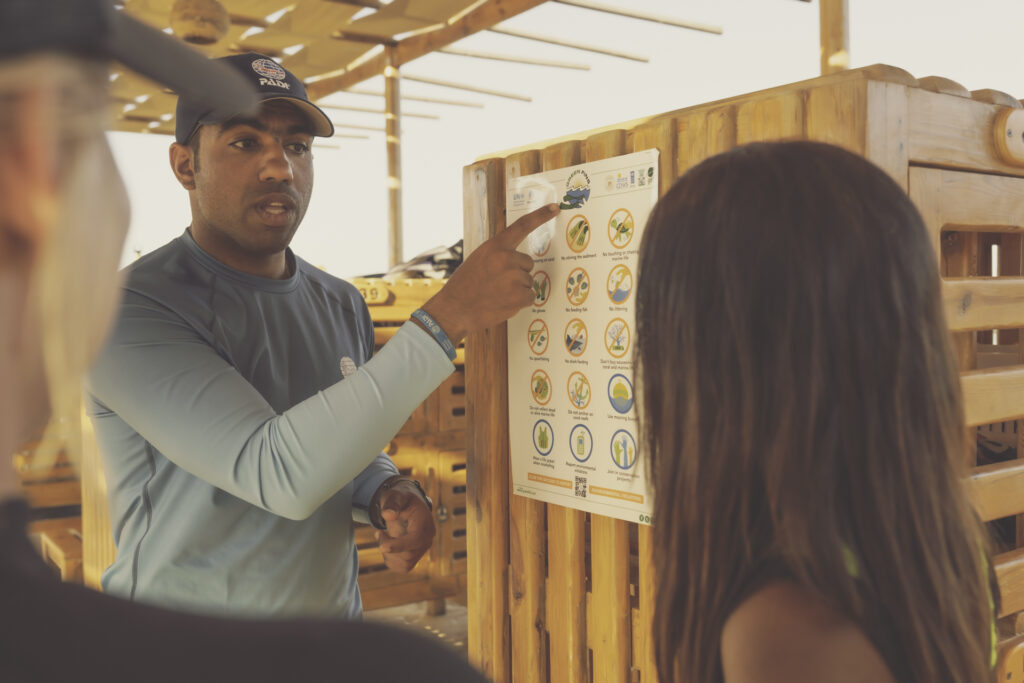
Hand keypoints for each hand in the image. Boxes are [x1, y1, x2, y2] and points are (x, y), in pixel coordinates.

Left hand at [375, 482, 435, 572]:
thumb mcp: (395, 495)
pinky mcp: (416, 557)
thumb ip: (392, 503)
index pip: (416, 539)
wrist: (406, 505)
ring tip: (384, 537)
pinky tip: (388, 546)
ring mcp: (422, 549)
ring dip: (389, 554)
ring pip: (405, 564)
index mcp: (425, 523)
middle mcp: (427, 538)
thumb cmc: (400, 499)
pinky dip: (391, 560)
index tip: (382, 547)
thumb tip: (388, 515)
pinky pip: (403, 567)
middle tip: (379, 532)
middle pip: (408, 554)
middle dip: (388, 547)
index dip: (399, 546)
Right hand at [421, 203, 559, 342]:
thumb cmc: (465, 285)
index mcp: (495, 246)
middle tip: (498, 283)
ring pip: (528, 281)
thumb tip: (518, 260)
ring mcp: (514, 277)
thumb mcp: (479, 259)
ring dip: (517, 289)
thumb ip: (498, 255)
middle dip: (518, 273)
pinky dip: (520, 302)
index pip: (522, 226)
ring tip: (497, 294)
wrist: (455, 310)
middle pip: (528, 263)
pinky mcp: (519, 296)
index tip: (555, 208)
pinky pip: (530, 296)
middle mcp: (506, 258)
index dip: (541, 216)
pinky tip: (503, 303)